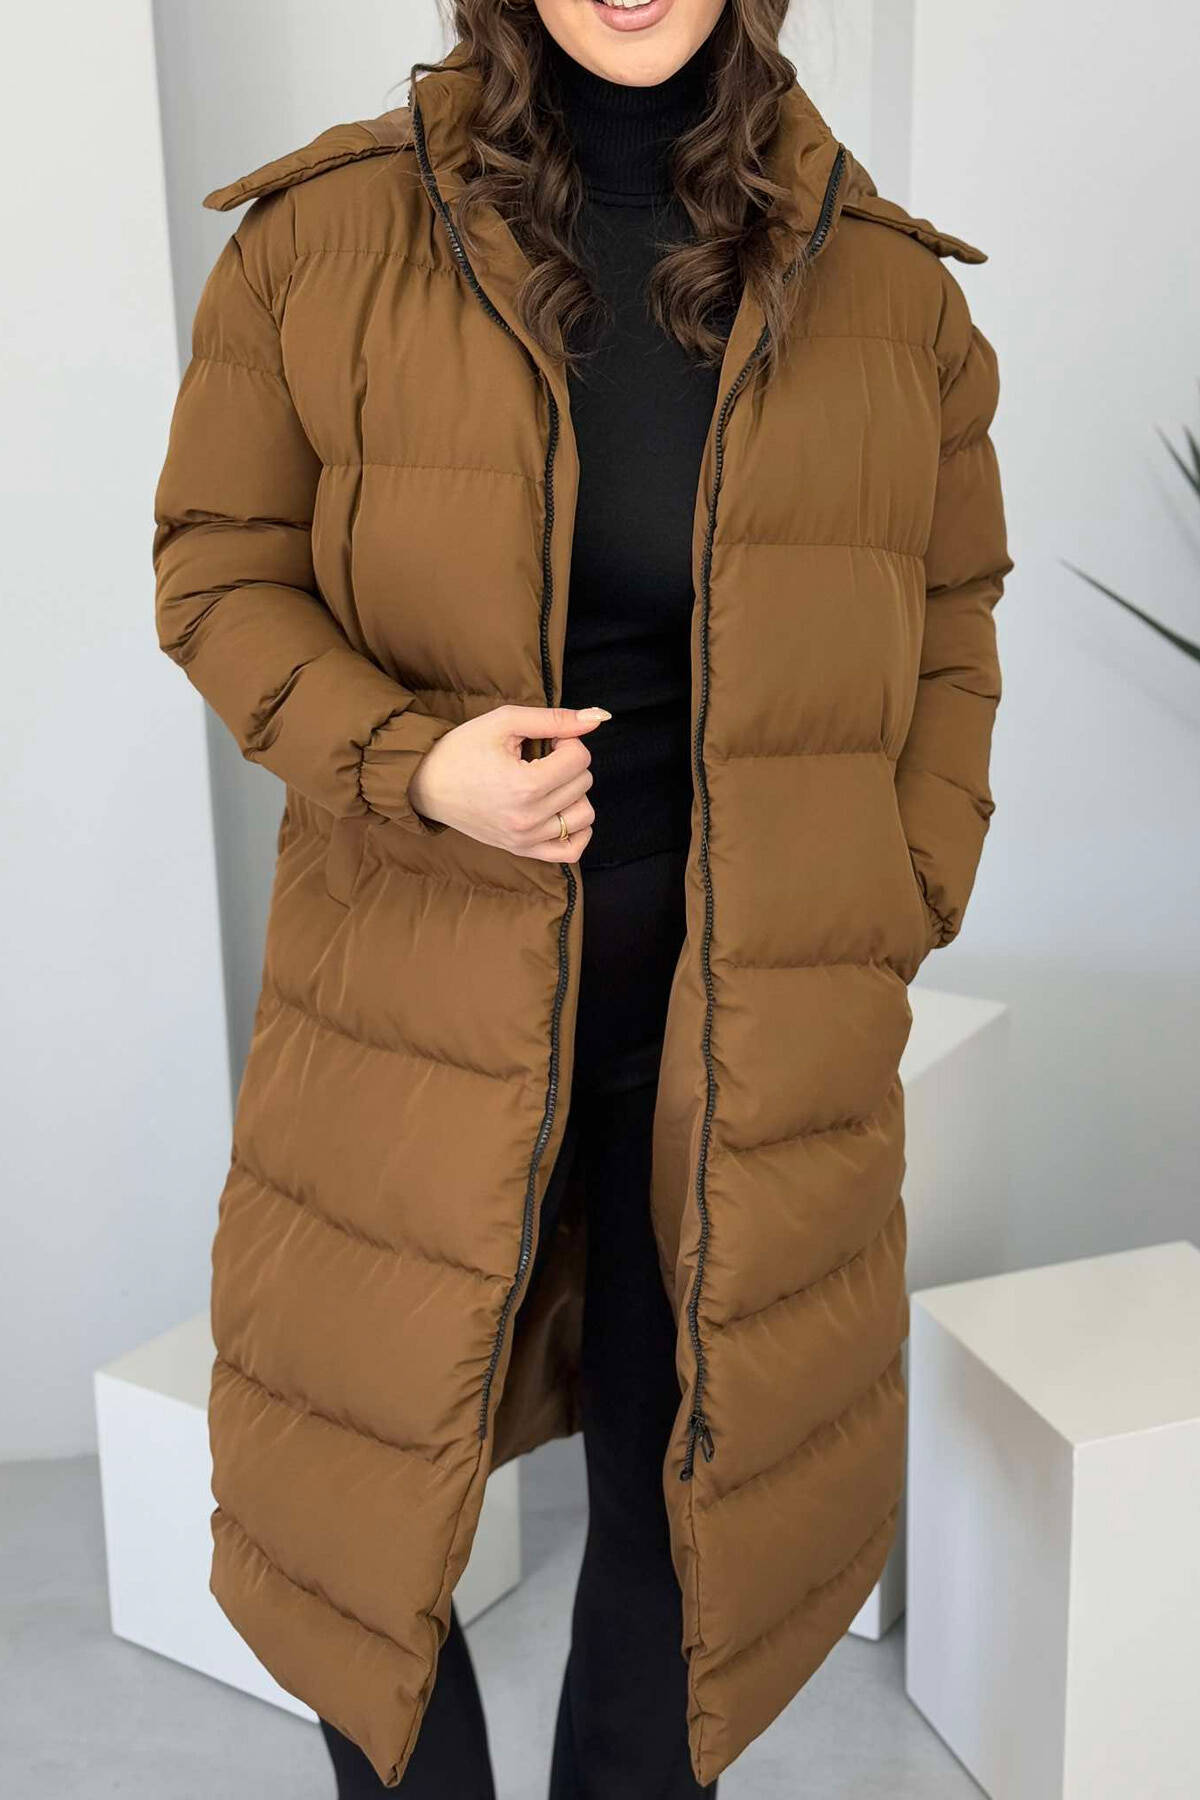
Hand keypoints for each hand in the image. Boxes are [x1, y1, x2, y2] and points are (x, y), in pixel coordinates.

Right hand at [407, 703, 610, 861]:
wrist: (426, 784)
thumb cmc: (461, 750)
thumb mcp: (504, 722)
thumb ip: (553, 719)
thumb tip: (596, 718)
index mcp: (524, 786)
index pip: (579, 758)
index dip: (566, 740)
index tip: (545, 740)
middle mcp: (528, 819)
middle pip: (583, 783)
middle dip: (568, 763)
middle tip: (540, 757)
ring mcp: (526, 840)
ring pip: (584, 816)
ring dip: (573, 794)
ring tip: (548, 783)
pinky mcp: (522, 850)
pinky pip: (571, 852)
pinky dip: (576, 831)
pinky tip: (561, 810)